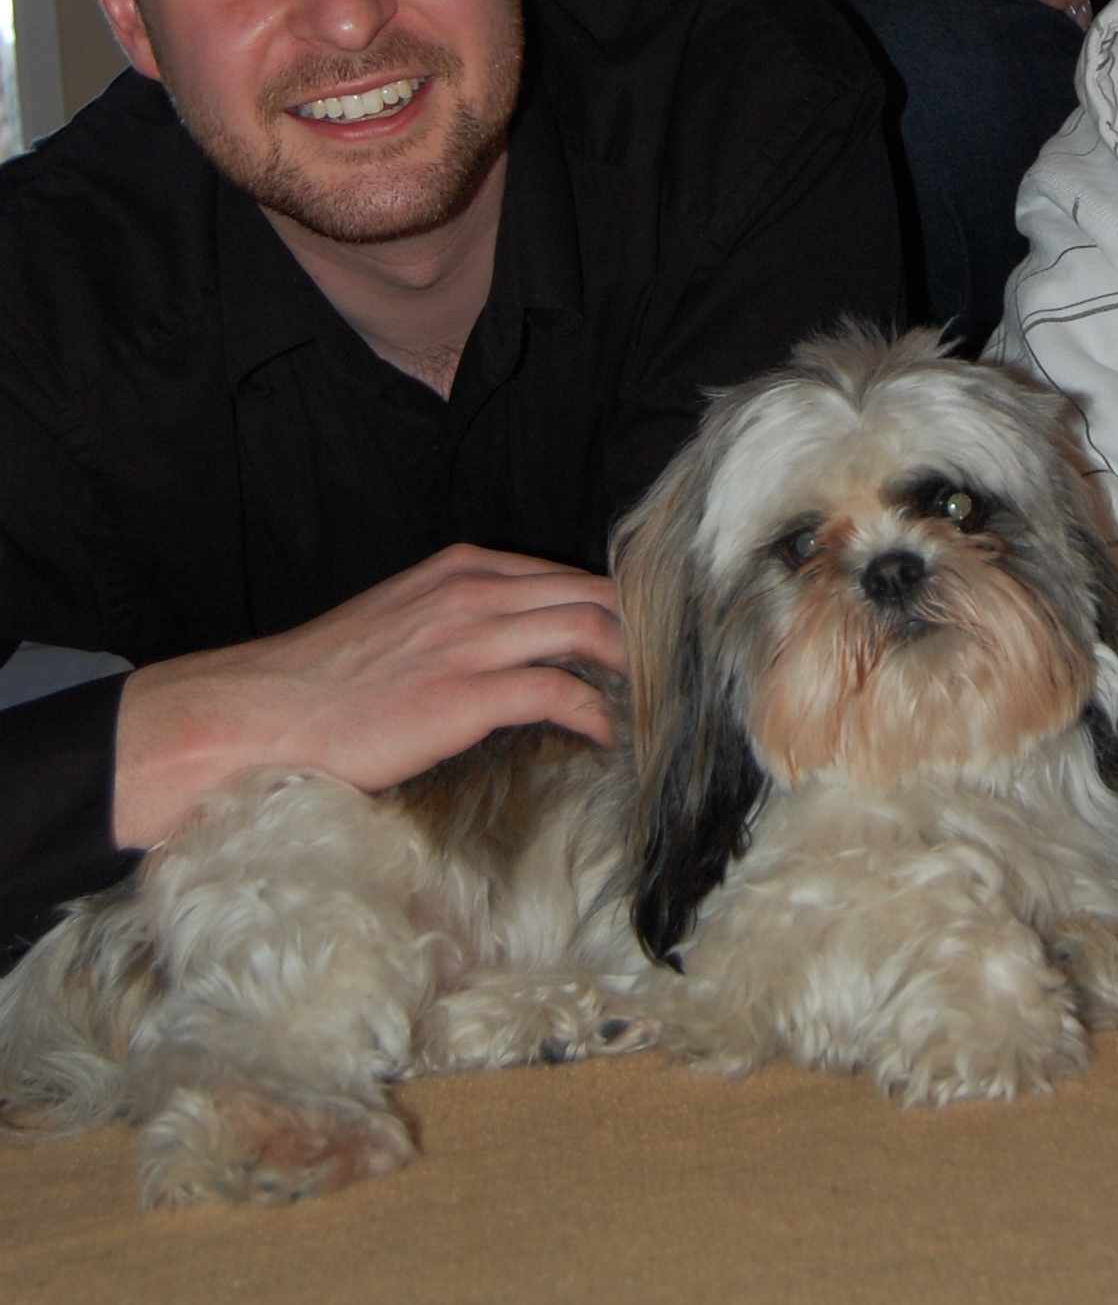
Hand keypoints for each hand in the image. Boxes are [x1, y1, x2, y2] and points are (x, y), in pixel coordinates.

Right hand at [112, 545, 625, 850]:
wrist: (261, 710)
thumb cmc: (327, 679)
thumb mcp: (404, 619)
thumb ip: (463, 618)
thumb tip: (518, 645)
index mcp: (463, 569)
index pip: (569, 576)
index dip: (616, 609)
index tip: (645, 644)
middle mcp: (475, 591)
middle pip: (595, 595)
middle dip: (640, 632)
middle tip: (668, 674)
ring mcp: (471, 639)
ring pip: (588, 631)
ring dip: (630, 668)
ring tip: (652, 703)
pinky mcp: (463, 694)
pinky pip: (558, 692)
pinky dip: (594, 712)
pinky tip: (606, 735)